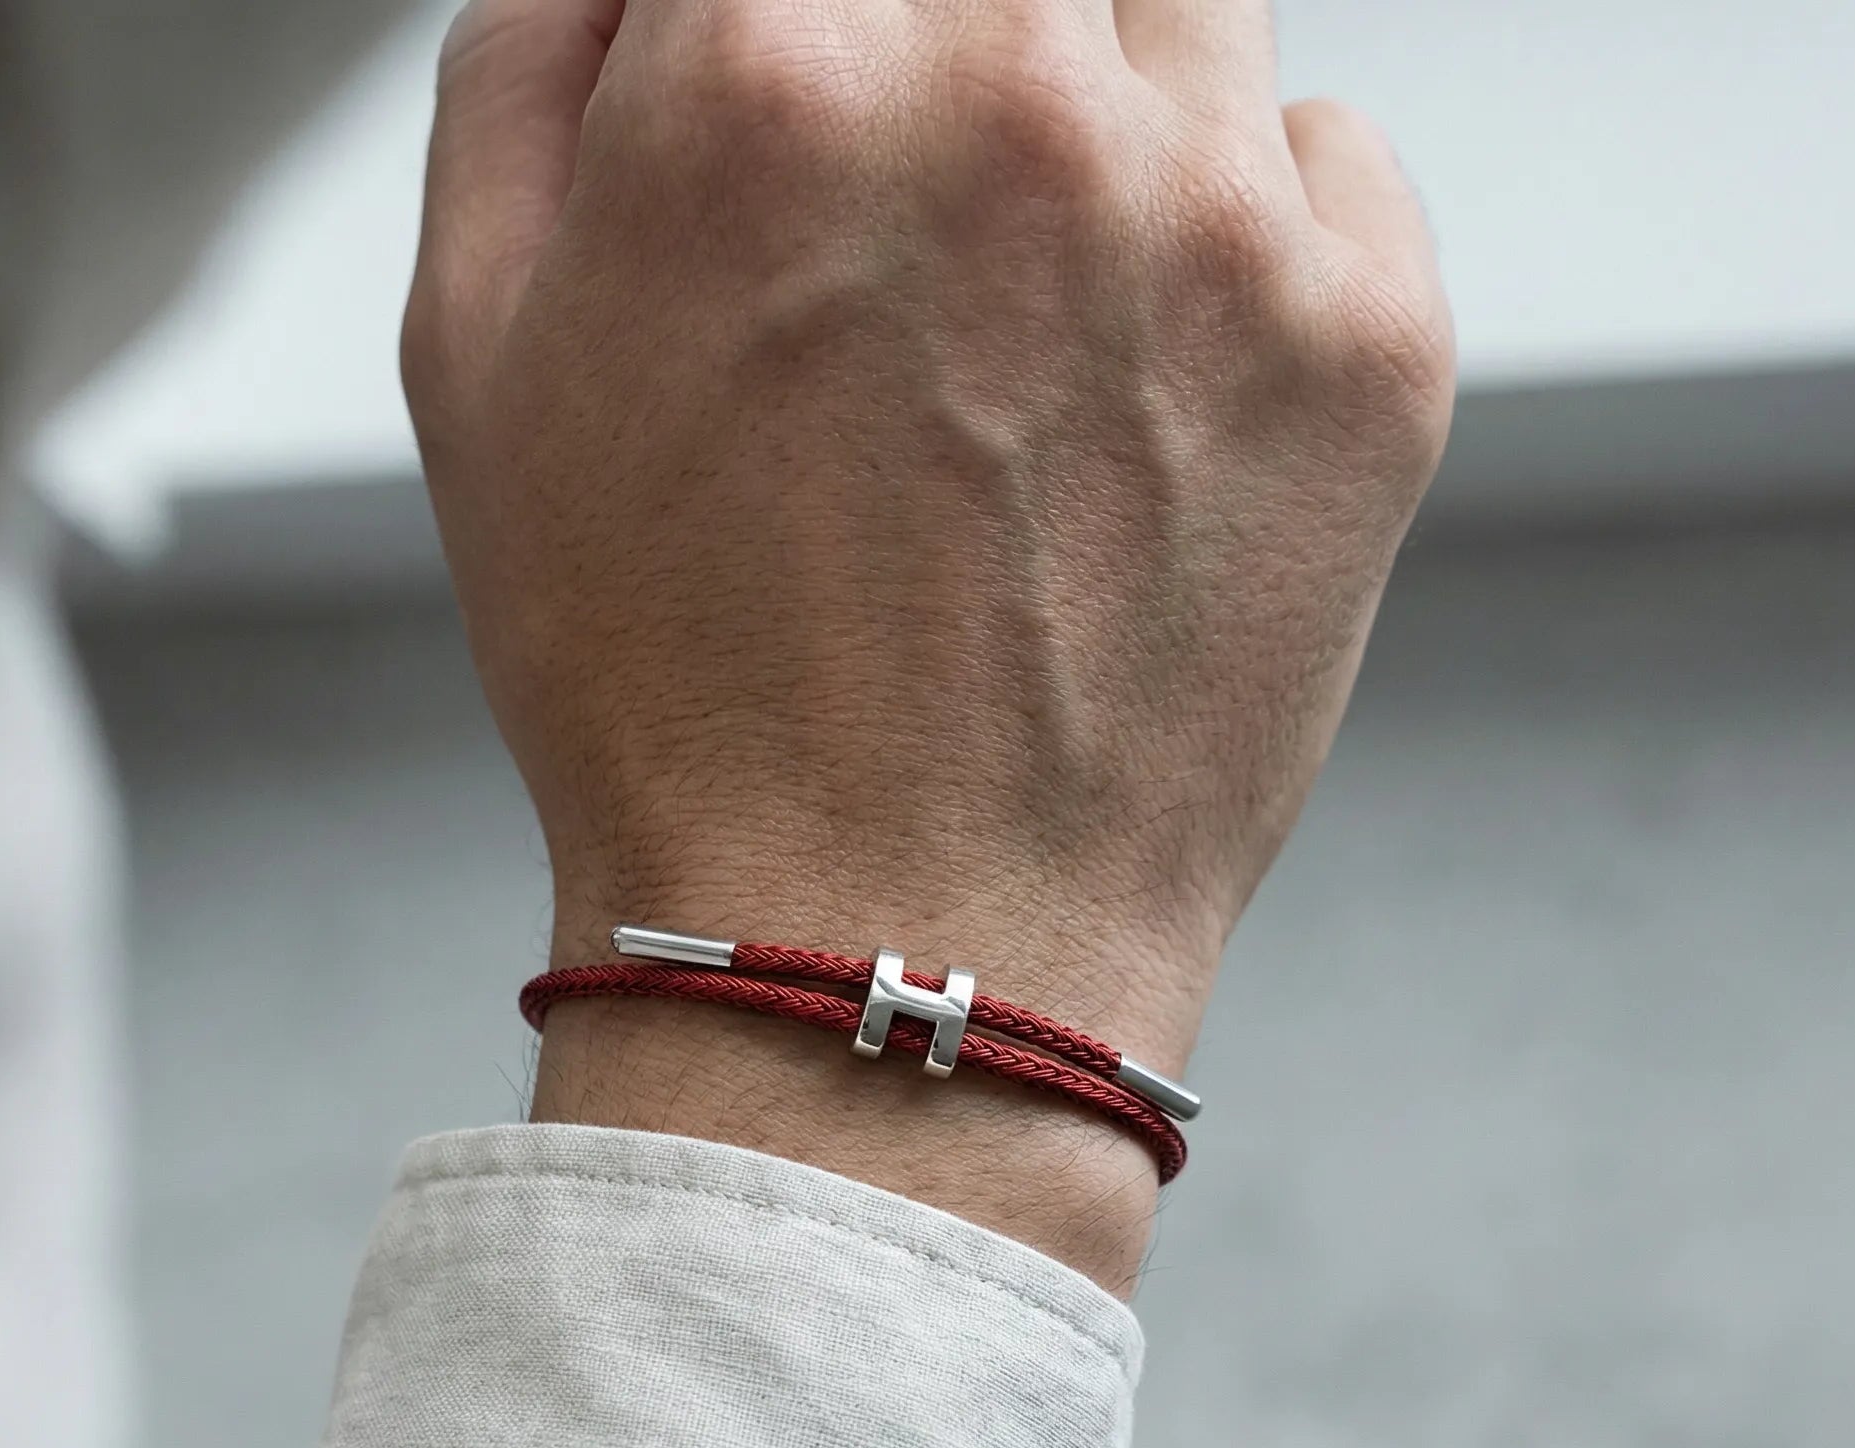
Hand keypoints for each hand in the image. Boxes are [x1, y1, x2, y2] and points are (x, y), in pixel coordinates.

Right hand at [404, 0, 1452, 1289]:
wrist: (888, 947)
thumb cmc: (663, 685)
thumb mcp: (478, 353)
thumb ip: (542, 48)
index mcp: (769, 68)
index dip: (800, 7)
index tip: (817, 83)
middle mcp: (1015, 98)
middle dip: (945, 41)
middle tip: (911, 209)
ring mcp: (1223, 223)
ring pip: (1178, 6)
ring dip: (1093, 112)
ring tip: (1020, 323)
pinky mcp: (1375, 348)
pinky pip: (1326, 156)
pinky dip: (1243, 225)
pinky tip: (1146, 393)